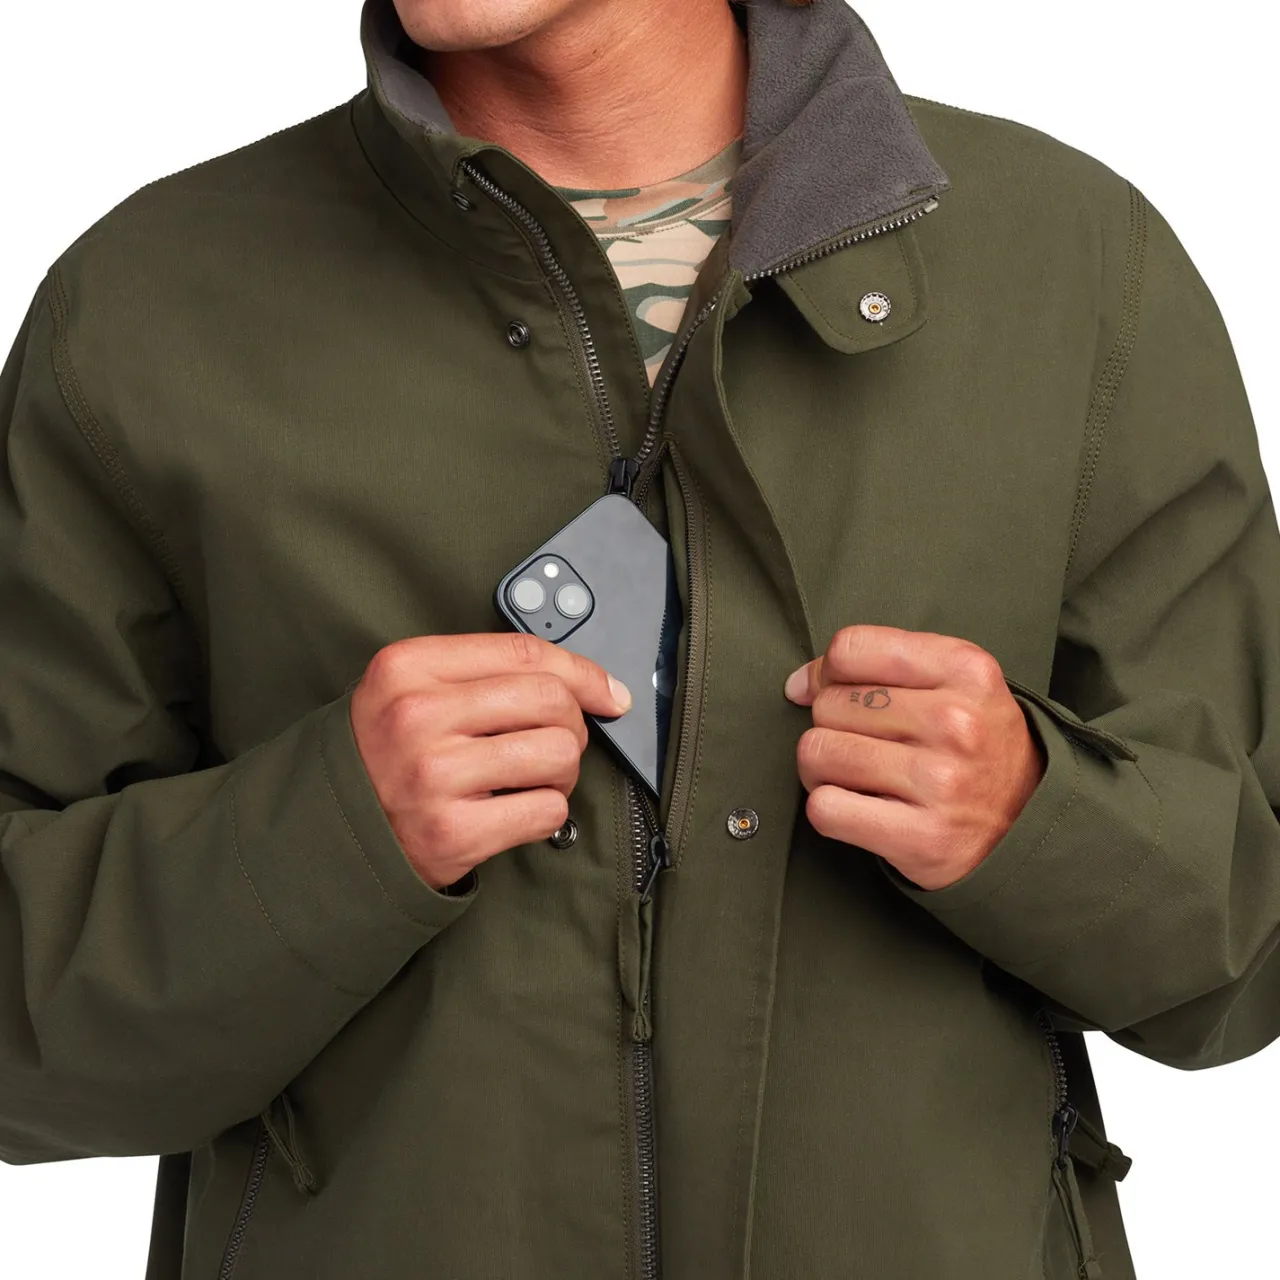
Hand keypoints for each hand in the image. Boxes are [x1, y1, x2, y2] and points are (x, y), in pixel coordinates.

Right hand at [350, 633, 630, 890]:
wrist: (331, 831)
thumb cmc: (388, 754)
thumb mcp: (414, 689)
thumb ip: (490, 673)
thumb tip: (599, 687)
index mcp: (408, 667)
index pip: (524, 653)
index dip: (582, 672)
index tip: (609, 693)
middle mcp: (417, 716)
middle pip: (551, 702)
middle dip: (572, 726)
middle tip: (552, 745)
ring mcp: (434, 775)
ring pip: (559, 755)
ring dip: (562, 773)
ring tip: (530, 780)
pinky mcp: (452, 832)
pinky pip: (547, 812)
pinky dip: (545, 815)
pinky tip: (513, 812)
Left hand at [783, 624, 1045, 890]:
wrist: (1030, 823)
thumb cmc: (974, 742)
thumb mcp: (951, 680)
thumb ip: (876, 664)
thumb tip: (797, 684)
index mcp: (965, 668)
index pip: (849, 648)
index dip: (827, 672)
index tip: (836, 692)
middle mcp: (956, 721)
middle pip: (828, 704)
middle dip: (831, 725)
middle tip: (866, 745)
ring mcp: (941, 782)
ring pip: (817, 753)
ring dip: (822, 769)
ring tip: (857, 776)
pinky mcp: (923, 838)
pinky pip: (825, 809)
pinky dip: (829, 810)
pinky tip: (860, 809)